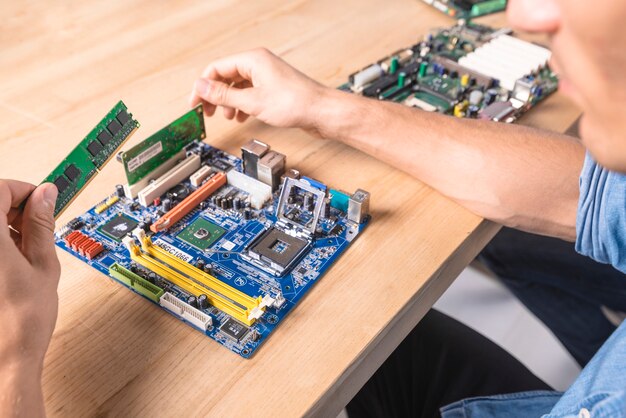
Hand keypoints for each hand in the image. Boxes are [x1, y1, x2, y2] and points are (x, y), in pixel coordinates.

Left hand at [0, 180, 59, 416]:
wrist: (4, 357)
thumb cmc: (23, 320)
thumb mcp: (43, 265)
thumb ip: (42, 224)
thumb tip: (46, 196)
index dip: (22, 190)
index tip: (40, 200)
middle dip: (13, 208)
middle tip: (37, 226)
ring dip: (4, 226)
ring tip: (26, 249)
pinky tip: (10, 261)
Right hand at [189, 48, 330, 134]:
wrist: (321, 113)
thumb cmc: (296, 103)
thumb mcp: (252, 101)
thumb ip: (224, 95)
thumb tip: (202, 88)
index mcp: (253, 60)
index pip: (217, 68)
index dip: (203, 86)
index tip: (195, 103)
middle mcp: (259, 64)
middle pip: (226, 77)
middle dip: (215, 95)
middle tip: (207, 112)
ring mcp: (267, 76)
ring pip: (238, 86)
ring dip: (229, 102)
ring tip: (228, 116)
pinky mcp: (273, 88)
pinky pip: (250, 93)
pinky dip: (242, 105)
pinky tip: (242, 116)